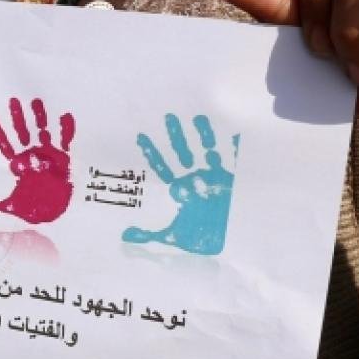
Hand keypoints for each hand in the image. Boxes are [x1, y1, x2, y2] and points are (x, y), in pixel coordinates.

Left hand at [0, 96, 74, 223]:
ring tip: (35, 101)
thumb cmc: (32, 207)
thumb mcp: (10, 206)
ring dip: (39, 117)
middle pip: (22, 132)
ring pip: (42, 131)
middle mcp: (31, 154)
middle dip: (17, 117)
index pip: (5, 144)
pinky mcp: (63, 158)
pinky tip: (65, 115)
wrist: (54, 211)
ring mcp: (47, 154)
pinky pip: (65, 140)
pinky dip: (65, 129)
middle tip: (12, 100)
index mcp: (18, 163)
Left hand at [122, 113, 235, 255]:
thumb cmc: (201, 236)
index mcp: (179, 187)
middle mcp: (195, 177)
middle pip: (182, 152)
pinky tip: (231, 130)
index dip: (153, 152)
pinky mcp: (233, 178)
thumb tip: (124, 235)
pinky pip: (231, 158)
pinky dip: (231, 145)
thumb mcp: (173, 236)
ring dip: (201, 134)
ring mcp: (214, 175)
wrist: (231, 243)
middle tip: (168, 116)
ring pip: (205, 150)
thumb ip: (149, 234)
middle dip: (176, 136)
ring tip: (196, 117)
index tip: (141, 136)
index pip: (162, 167)